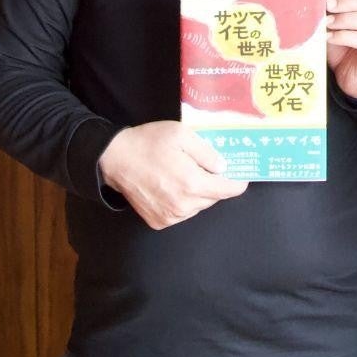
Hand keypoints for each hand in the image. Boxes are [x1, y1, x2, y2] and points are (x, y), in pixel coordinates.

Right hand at [97, 121, 247, 229]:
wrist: (115, 159)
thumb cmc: (149, 142)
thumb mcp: (182, 135)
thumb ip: (207, 153)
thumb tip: (224, 167)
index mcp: (192, 184)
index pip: (228, 190)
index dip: (238, 182)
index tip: (241, 174)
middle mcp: (183, 205)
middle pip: (213, 198)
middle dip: (215, 184)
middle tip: (209, 168)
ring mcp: (170, 216)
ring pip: (198, 206)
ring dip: (198, 193)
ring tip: (186, 174)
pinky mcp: (159, 222)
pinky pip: (182, 213)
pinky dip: (183, 202)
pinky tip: (172, 186)